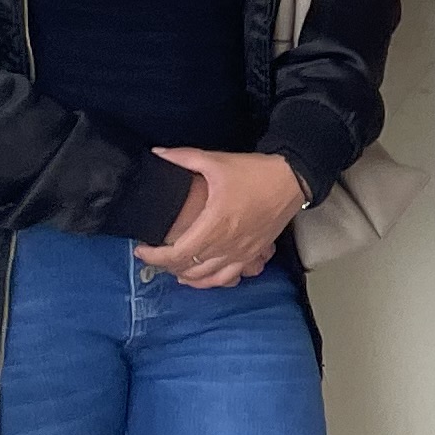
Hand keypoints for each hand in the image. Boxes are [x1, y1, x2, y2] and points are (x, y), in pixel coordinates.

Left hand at [137, 150, 309, 287]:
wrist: (292, 180)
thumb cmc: (255, 172)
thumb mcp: (216, 161)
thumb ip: (183, 158)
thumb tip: (156, 153)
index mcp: (214, 224)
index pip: (177, 253)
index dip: (154, 257)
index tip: (141, 250)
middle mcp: (227, 244)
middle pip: (189, 268)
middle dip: (167, 265)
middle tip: (155, 255)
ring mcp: (242, 253)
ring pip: (208, 278)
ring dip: (187, 276)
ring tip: (174, 268)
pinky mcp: (254, 254)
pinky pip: (229, 278)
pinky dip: (212, 282)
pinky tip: (204, 277)